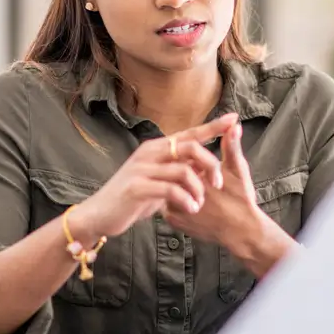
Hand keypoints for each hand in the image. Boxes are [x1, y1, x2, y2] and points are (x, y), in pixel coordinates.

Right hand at [73, 113, 238, 239]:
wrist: (99, 214)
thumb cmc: (132, 198)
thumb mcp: (157, 181)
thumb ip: (177, 171)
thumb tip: (202, 167)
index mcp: (156, 148)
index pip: (189, 133)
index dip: (212, 126)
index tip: (234, 119)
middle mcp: (149, 153)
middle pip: (190, 147)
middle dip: (210, 165)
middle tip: (219, 184)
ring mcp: (142, 169)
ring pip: (183, 170)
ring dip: (198, 189)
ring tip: (200, 204)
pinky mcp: (137, 187)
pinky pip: (170, 190)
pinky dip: (185, 200)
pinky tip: (190, 210)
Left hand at [162, 120, 261, 252]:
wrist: (242, 232)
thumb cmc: (242, 199)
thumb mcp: (238, 170)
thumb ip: (231, 147)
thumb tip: (232, 125)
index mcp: (192, 173)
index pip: (181, 158)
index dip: (192, 161)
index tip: (206, 171)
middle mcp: (178, 188)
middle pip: (172, 174)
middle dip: (184, 175)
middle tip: (205, 185)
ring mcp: (173, 206)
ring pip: (168, 190)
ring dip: (179, 188)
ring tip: (201, 196)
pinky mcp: (173, 221)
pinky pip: (168, 207)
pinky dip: (177, 204)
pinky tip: (193, 207)